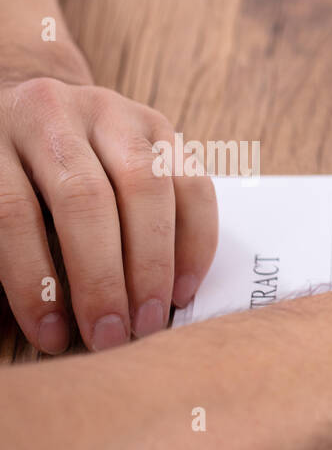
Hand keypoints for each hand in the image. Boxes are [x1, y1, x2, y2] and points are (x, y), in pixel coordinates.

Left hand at [0, 76, 217, 352]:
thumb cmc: (10, 182)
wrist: (37, 116)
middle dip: (104, 279)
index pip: (13, 212)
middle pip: (85, 199)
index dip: (34, 282)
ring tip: (150, 320)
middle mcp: (55, 113)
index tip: (53, 336)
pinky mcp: (161, 127)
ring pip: (146, 187)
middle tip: (112, 335)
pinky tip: (183, 289)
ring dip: (154, 265)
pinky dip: (195, 244)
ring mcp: (115, 114)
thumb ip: (8, 248)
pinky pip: (193, 186)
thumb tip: (46, 325)